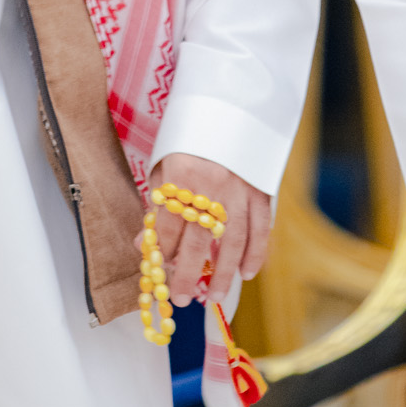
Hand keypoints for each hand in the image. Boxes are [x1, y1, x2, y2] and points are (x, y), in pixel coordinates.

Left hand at [141, 155, 271, 306]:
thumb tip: (143, 245)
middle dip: (188, 275)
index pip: (169, 226)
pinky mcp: (262, 191)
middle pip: (197, 241)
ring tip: (217, 298)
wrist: (230, 107)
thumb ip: (156, 205)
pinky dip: (256, 253)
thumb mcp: (165, 165)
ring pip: (232, 242)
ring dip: (224, 274)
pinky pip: (260, 229)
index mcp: (182, 175)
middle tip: (182, 299)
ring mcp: (240, 190)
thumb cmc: (189, 141)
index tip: (161, 272)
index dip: (164, 252)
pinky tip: (247, 273)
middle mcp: (212, 186)